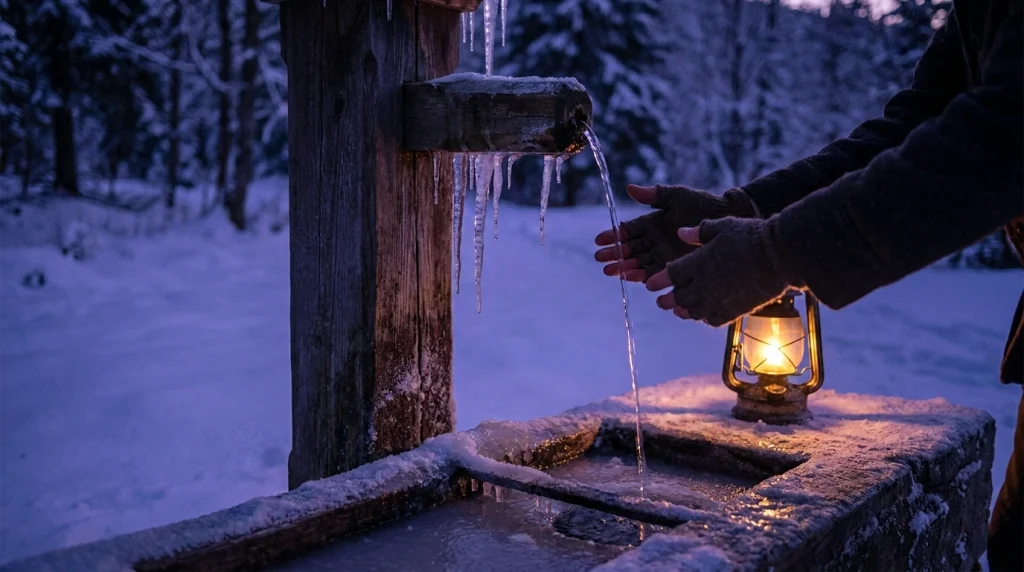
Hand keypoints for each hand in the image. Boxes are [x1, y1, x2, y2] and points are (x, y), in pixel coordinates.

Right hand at [594, 184, 757, 281]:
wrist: (725, 219)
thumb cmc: (701, 204)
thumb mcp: (676, 197)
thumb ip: (653, 195)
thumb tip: (629, 188)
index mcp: (652, 223)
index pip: (628, 231)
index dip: (614, 235)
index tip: (599, 239)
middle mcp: (654, 241)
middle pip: (629, 249)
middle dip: (614, 254)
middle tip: (600, 258)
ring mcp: (662, 255)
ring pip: (638, 263)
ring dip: (623, 267)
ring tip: (610, 270)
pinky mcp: (673, 267)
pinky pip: (653, 273)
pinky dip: (640, 276)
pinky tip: (629, 277)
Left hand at [645, 217, 798, 326]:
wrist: (778, 254)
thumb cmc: (750, 236)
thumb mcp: (722, 226)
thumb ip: (699, 232)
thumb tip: (681, 233)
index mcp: (698, 262)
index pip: (670, 274)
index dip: (658, 280)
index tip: (650, 285)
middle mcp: (705, 284)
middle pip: (678, 297)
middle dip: (667, 300)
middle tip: (661, 302)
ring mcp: (720, 298)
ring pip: (694, 311)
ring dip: (684, 311)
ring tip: (679, 311)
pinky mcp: (736, 309)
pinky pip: (714, 320)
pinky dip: (706, 319)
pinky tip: (705, 316)